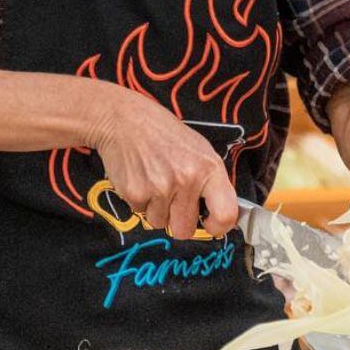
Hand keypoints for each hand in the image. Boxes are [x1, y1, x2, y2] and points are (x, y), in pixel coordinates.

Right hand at [85, 84, 238, 241]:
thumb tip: (218, 214)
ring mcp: (160, 188)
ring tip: (152, 180)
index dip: (218, 228)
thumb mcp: (198, 149)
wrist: (123, 118)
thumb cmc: (164, 133)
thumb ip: (209, 181)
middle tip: (171, 200)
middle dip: (177, 221)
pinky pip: (140, 213)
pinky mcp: (136, 193)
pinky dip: (139, 201)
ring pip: (160, 223)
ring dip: (156, 209)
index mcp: (209, 168)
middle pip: (185, 230)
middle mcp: (187, 179)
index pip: (226, 215)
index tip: (208, 225)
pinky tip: (139, 178)